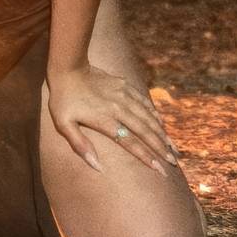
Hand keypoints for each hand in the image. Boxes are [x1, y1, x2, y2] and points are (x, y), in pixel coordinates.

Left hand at [46, 64, 180, 174]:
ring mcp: (124, 96)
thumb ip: (80, 145)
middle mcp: (119, 108)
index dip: (147, 157)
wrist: (68, 67)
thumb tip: (97, 167)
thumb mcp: (63, 124)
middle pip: (145, 131)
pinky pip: (144, 102)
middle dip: (161, 148)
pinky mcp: (125, 86)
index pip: (131, 142)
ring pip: (148, 117)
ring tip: (173, 147)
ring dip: (162, 133)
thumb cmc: (63, 99)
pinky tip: (161, 124)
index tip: (160, 169)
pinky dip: (154, 114)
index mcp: (105, 120)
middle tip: (174, 162)